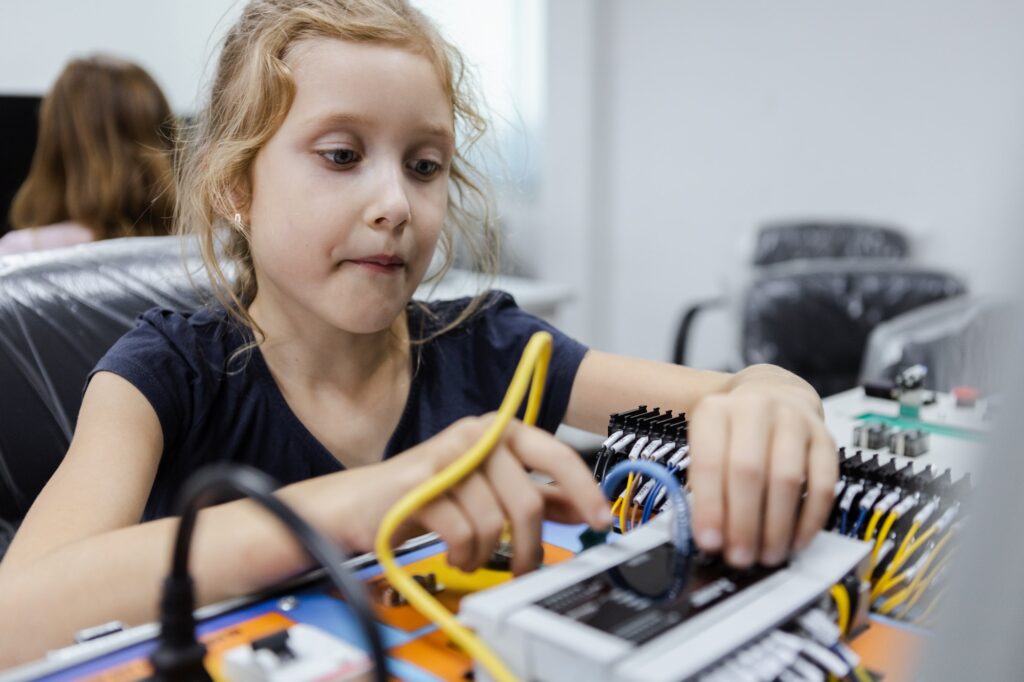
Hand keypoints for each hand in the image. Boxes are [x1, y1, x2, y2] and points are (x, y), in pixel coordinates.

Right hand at [371, 415, 610, 575]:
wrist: (362, 502)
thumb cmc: (430, 494)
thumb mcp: (489, 489)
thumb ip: (533, 493)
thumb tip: (580, 507)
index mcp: (500, 430)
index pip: (556, 456)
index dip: (584, 491)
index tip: (600, 522)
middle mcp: (477, 435)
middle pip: (528, 503)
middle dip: (529, 547)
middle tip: (523, 568)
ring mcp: (447, 458)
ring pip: (495, 524)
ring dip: (486, 554)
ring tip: (471, 555)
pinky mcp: (420, 486)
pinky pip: (463, 535)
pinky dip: (462, 555)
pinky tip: (454, 553)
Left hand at [687, 371, 837, 566]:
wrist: (774, 394)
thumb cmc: (734, 432)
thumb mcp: (706, 446)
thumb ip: (704, 487)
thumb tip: (711, 537)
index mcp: (715, 411)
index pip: (710, 462)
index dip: (710, 507)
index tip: (709, 542)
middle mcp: (755, 409)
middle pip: (748, 471)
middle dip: (743, 522)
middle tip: (740, 556)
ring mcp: (794, 421)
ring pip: (786, 478)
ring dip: (776, 526)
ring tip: (767, 555)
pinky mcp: (825, 438)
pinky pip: (822, 484)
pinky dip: (809, 519)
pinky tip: (796, 541)